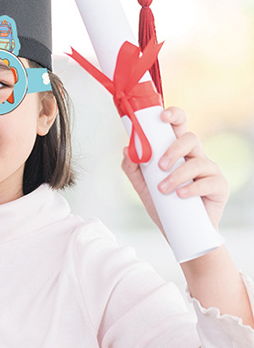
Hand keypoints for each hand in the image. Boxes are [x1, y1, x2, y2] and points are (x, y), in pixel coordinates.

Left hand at [121, 106, 227, 231]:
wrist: (180, 232)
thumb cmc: (163, 205)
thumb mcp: (142, 187)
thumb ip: (133, 168)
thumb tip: (127, 149)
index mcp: (177, 151)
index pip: (178, 126)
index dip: (174, 115)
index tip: (161, 117)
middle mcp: (195, 157)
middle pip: (190, 138)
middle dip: (174, 149)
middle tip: (160, 166)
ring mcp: (209, 171)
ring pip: (199, 161)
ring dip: (178, 175)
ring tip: (163, 189)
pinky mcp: (220, 186)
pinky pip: (210, 181)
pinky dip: (192, 188)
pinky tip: (180, 195)